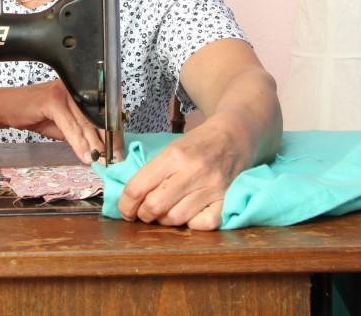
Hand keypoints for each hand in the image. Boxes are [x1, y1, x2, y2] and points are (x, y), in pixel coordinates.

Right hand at [3, 79, 106, 163]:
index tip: (118, 150)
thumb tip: (99, 148)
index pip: (102, 112)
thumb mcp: (62, 125)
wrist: (6, 107)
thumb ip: (80, 132)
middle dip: (108, 140)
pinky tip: (85, 155)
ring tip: (102, 161)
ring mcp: (65, 92)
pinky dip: (79, 143)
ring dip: (95, 145)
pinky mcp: (53, 100)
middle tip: (115, 159)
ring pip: (85, 123)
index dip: (112, 132)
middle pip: (97, 117)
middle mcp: (76, 88)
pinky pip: (71, 125)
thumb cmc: (33, 114)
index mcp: (81, 91)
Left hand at [117, 114, 253, 230]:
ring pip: (176, 218)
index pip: (138, 188)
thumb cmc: (199, 142)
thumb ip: (152, 171)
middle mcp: (193, 171)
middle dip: (143, 214)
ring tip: (165, 212)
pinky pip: (203, 224)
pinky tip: (189, 215)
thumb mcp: (171, 147)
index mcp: (174, 155)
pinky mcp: (227, 199)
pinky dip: (192, 224)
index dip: (125, 204)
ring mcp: (212, 187)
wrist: (235, 135)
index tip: (125, 209)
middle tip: (144, 213)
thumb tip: (129, 198)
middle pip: (154, 206)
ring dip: (165, 220)